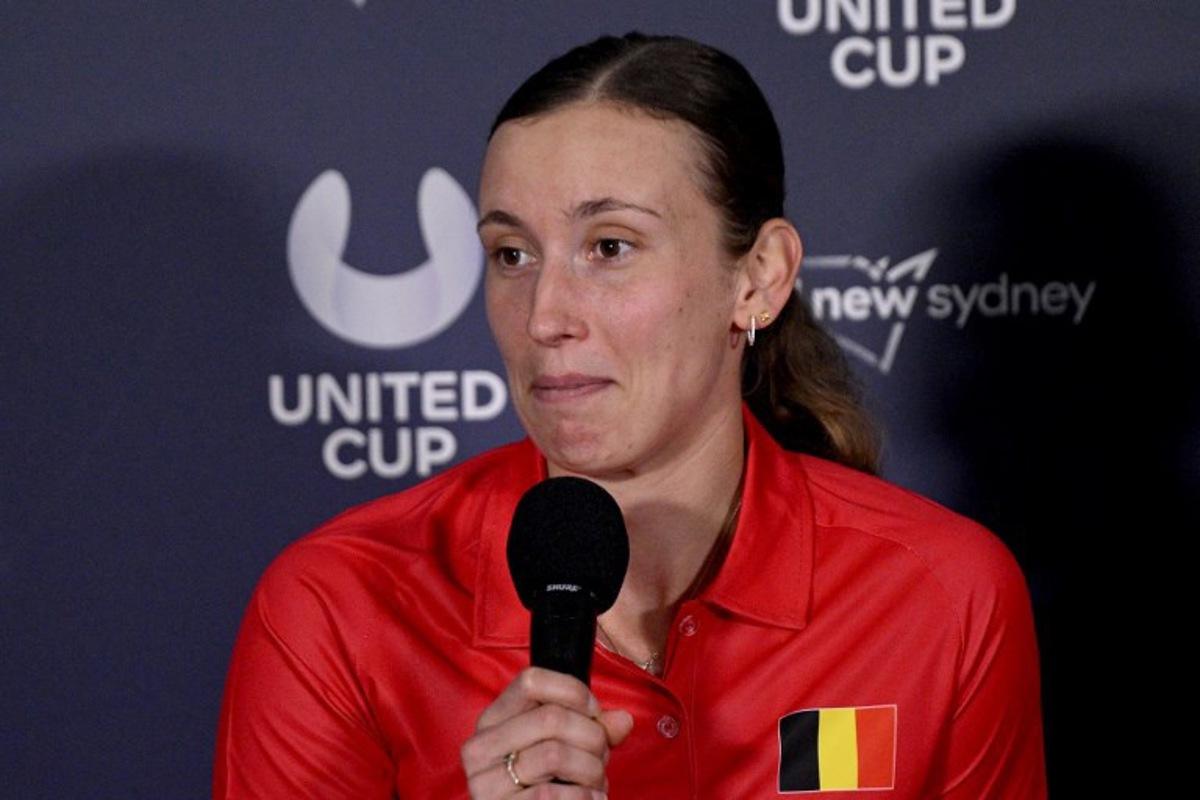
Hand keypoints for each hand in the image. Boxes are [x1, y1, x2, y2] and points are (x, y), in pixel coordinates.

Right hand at [460, 667, 634, 797]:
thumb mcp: (564, 749)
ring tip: (597, 783)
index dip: (573, 692)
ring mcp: (484, 782)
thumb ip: (593, 731)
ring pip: (554, 755)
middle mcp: (480, 747)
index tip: (594, 713)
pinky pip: (550, 795)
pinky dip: (584, 797)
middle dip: (592, 737)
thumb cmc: (544, 787)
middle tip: (602, 757)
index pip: (531, 681)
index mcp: (493, 720)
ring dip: (591, 771)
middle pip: (551, 717)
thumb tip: (624, 720)